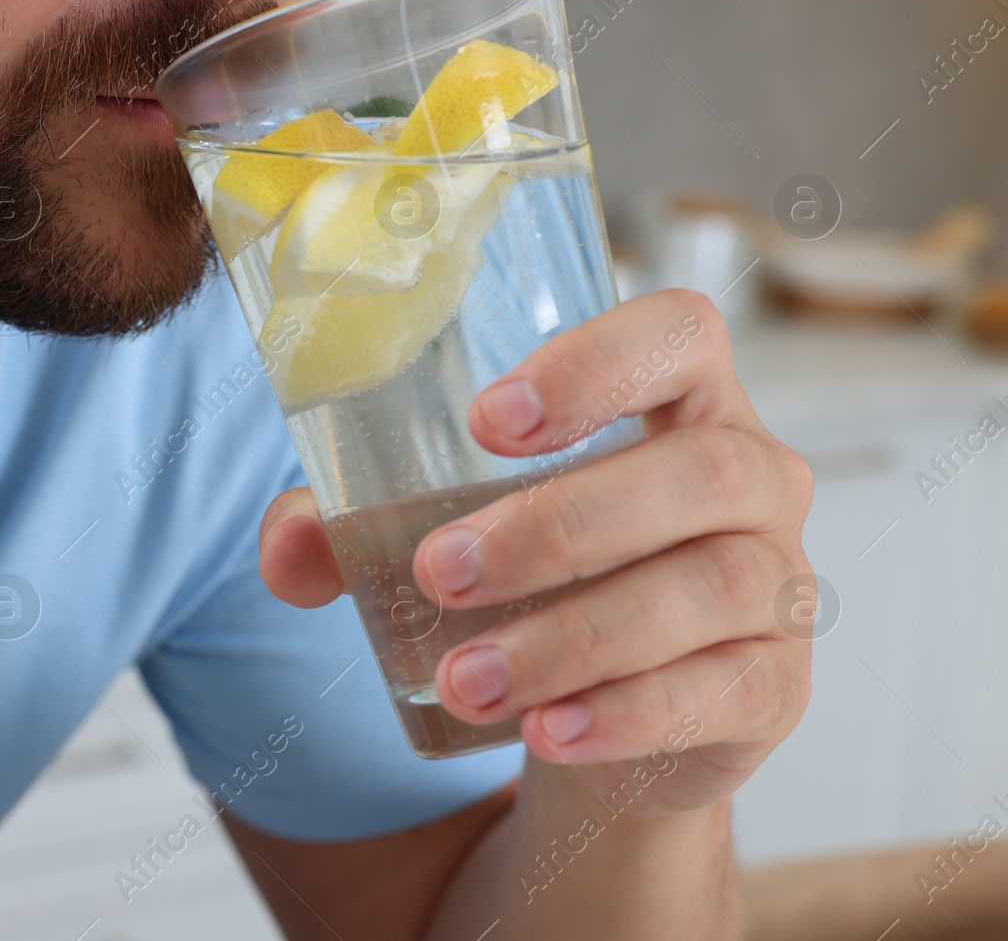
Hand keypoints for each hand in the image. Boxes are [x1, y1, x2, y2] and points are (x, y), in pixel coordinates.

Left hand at [258, 290, 813, 814]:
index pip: (681, 334)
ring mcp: (777, 582)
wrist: (609, 713)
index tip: (489, 422)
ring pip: (707, 588)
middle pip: (696, 473)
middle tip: (440, 575)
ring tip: (465, 682)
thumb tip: (287, 548)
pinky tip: (548, 732)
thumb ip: (356, 533)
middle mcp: (750, 477)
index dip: (598, 363)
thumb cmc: (536, 583)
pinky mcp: (774, 684)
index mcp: (679, 402)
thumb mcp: (450, 536)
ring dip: (572, 637)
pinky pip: (723, 691)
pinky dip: (627, 715)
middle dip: (556, 525)